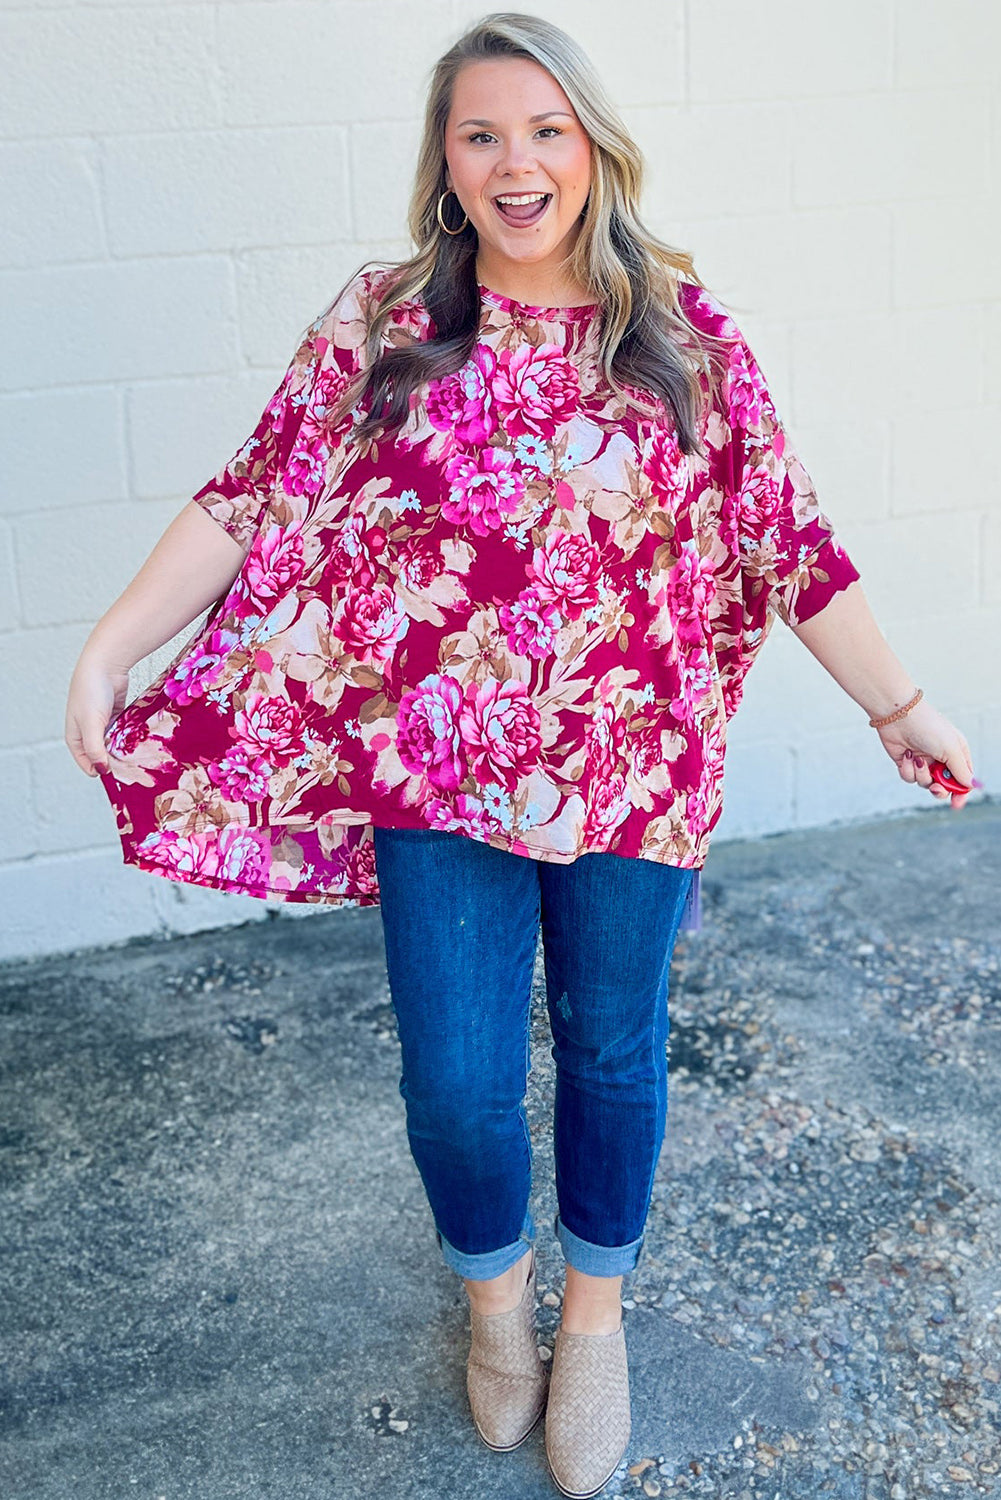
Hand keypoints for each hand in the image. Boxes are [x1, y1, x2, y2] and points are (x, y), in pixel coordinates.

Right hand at [65, 652, 129, 776]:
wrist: (104, 663)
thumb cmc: (90, 691)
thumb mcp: (91, 723)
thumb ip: (95, 748)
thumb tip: (100, 770)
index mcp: (75, 737)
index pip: (86, 762)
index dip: (100, 770)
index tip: (119, 775)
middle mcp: (87, 732)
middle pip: (102, 754)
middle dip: (116, 760)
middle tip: (133, 767)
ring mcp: (102, 723)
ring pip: (115, 743)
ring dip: (125, 748)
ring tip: (140, 755)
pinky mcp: (116, 715)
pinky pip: (123, 731)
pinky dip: (130, 736)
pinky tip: (141, 740)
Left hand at [875, 697, 976, 808]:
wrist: (898, 715)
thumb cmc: (928, 727)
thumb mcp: (950, 749)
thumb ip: (960, 770)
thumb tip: (970, 786)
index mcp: (957, 753)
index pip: (963, 779)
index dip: (960, 793)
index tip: (956, 804)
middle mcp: (941, 758)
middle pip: (944, 786)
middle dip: (939, 789)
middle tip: (935, 787)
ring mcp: (924, 760)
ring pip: (925, 783)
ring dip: (921, 775)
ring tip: (918, 760)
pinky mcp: (907, 762)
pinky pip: (909, 777)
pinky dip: (908, 770)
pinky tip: (907, 756)